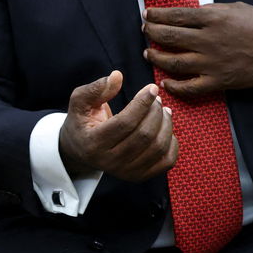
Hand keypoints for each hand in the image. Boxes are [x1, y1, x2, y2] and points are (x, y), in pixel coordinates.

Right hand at [58, 70, 177, 181]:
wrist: (82, 150)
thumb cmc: (83, 121)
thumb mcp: (80, 102)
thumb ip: (96, 88)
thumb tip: (117, 76)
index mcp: (93, 144)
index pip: (125, 123)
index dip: (142, 103)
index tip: (152, 88)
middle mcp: (109, 162)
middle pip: (144, 135)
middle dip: (156, 112)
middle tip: (158, 99)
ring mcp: (126, 172)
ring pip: (158, 147)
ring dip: (166, 124)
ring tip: (163, 110)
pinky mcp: (140, 176)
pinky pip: (167, 160)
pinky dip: (172, 142)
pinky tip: (165, 128)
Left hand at [144, 2, 252, 97]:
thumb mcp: (237, 8)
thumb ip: (211, 11)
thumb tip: (191, 16)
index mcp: (213, 18)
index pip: (175, 15)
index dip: (157, 15)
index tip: (148, 15)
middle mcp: (208, 40)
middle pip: (168, 36)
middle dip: (152, 32)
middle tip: (145, 31)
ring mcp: (212, 63)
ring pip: (173, 62)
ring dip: (156, 57)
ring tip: (149, 53)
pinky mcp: (219, 81)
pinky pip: (190, 87)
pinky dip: (174, 86)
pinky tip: (166, 81)